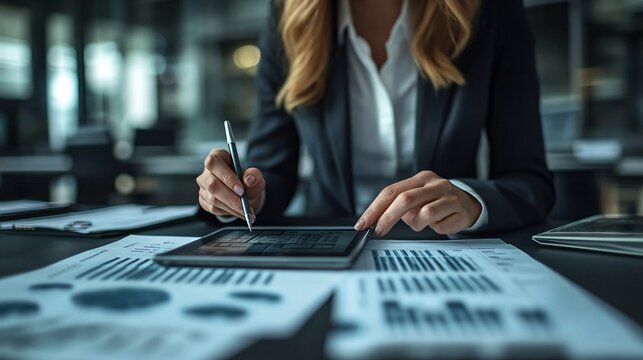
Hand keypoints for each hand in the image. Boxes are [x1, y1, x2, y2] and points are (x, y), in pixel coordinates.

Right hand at [196, 149, 264, 220]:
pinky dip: (229, 212)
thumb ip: (254, 175)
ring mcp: (203, 187)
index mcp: (217, 157)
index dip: (227, 177)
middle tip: (245, 206)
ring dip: (232, 207)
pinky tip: (240, 213)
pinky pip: (214, 208)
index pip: (214, 164)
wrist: (244, 193)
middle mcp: (206, 172)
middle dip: (231, 197)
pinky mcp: (203, 200)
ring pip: (213, 199)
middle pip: (213, 185)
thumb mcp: (254, 175)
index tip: (241, 190)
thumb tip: (249, 179)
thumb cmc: (246, 180)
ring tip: (246, 211)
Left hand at [354, 171, 481, 235]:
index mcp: (420, 178)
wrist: (469, 205)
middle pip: (405, 200)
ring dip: (418, 224)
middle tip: (378, 231)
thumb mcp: (417, 199)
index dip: (375, 208)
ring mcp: (449, 195)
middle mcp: (434, 183)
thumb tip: (376, 220)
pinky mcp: (459, 209)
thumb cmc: (437, 203)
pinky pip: (439, 225)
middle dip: (387, 218)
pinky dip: (436, 228)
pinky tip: (441, 222)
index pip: (391, 191)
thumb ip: (399, 206)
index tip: (363, 223)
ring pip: (424, 214)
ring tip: (425, 222)